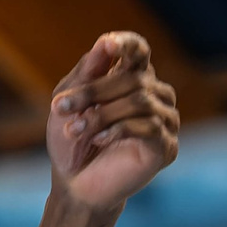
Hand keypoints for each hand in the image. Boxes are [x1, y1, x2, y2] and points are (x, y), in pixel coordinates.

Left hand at [47, 32, 177, 212]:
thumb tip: (106, 41)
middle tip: (59, 107)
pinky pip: (148, 127)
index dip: (127, 44)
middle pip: (133, 78)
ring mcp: (165, 120)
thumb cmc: (71, 140)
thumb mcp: (69, 101)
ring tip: (74, 130)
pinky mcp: (166, 146)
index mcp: (133, 78)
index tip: (107, 44)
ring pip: (140, 101)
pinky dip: (117, 131)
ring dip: (100, 115)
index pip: (139, 50)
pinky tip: (98, 141)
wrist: (75, 185)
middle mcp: (155, 94)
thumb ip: (87, 72)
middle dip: (91, 92)